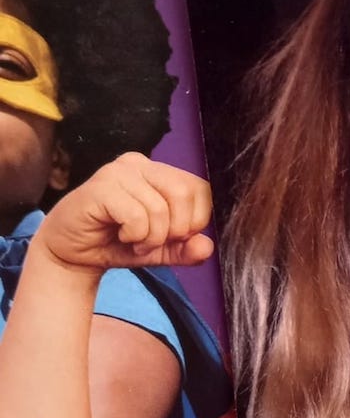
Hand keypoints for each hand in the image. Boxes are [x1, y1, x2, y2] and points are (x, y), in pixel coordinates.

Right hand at [34, 153, 213, 269]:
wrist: (74, 253)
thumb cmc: (119, 244)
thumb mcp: (163, 251)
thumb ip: (187, 249)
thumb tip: (207, 247)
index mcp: (160, 172)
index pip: (201, 188)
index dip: (196, 221)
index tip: (174, 237)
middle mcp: (140, 164)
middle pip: (184, 193)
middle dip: (176, 230)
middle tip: (154, 242)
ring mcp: (118, 172)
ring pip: (160, 208)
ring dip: (152, 238)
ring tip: (135, 243)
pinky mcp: (100, 188)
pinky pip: (136, 216)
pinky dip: (135, 236)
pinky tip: (121, 236)